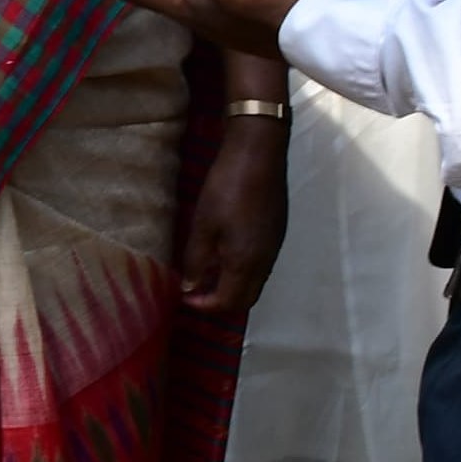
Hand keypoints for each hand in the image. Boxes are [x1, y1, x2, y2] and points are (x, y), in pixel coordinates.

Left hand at [179, 117, 287, 315]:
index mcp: (246, 262)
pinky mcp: (276, 234)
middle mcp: (265, 261)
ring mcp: (274, 247)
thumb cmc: (227, 189)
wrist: (259, 155)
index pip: (229, 303)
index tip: (184, 297)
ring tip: (206, 275)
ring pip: (255, 282)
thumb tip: (189, 288)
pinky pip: (260, 266)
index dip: (205, 306)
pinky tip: (223, 256)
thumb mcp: (202, 225)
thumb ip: (196, 260)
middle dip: (220, 302)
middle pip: (246, 299)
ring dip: (232, 287)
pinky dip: (242, 272)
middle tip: (195, 291)